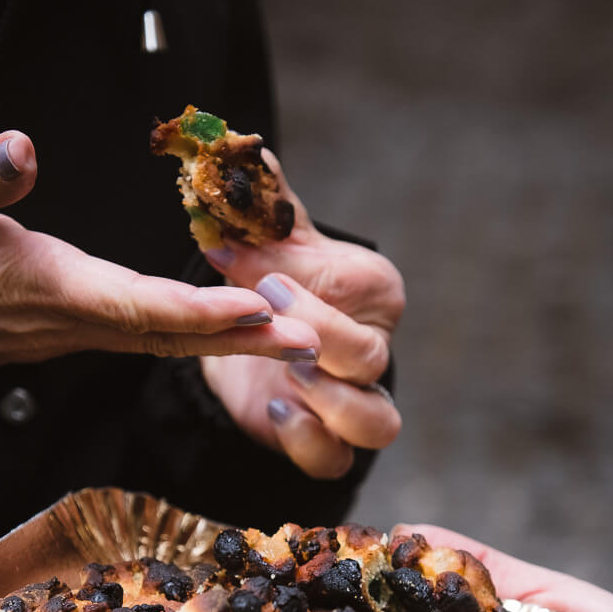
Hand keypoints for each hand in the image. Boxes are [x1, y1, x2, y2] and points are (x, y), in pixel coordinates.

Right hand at [0, 133, 318, 403]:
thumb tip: (22, 148)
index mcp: (45, 290)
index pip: (140, 307)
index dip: (203, 311)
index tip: (260, 308)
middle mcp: (68, 322)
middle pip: (172, 337)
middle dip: (244, 338)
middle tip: (316, 340)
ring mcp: (66, 333)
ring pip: (162, 343)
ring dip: (229, 341)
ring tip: (294, 337)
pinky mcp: (60, 330)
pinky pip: (140, 338)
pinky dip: (190, 334)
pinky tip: (224, 326)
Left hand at [199, 152, 403, 477]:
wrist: (252, 339)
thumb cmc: (273, 278)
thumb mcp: (270, 237)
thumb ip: (264, 200)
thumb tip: (244, 150)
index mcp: (374, 292)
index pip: (359, 292)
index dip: (298, 282)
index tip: (234, 259)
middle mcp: (376, 350)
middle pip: (371, 359)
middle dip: (315, 337)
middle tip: (262, 314)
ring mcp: (358, 403)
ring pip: (378, 424)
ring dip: (331, 403)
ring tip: (286, 376)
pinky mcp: (330, 445)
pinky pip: (338, 461)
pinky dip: (309, 443)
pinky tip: (276, 410)